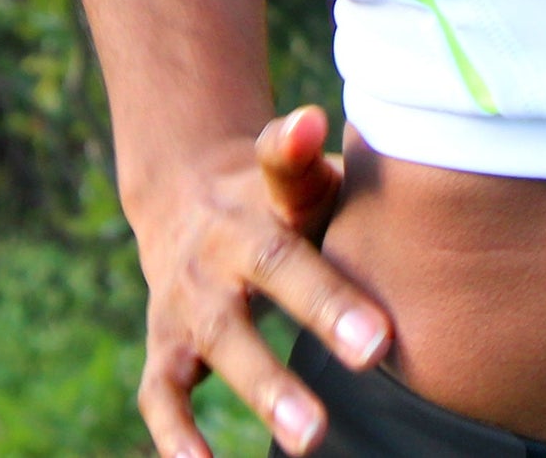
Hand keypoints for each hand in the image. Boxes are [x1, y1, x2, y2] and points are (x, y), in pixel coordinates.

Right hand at [133, 106, 391, 457]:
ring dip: (267, 389)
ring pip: (222, 343)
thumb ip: (304, 157)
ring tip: (313, 437)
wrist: (190, 197)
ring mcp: (190, 299)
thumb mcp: (297, 171)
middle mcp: (223, 248)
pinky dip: (176, 435)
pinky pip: (163, 393)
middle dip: (323, 311)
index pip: (303, 211)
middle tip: (376, 352)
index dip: (340, 242)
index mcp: (266, 201)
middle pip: (274, 272)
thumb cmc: (280, 194)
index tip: (382, 303)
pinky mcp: (165, 345)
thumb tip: (310, 120)